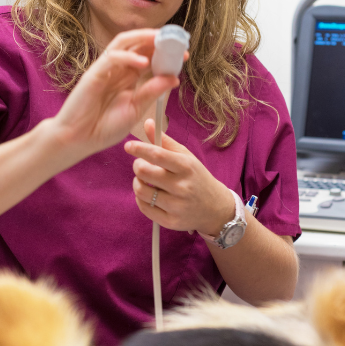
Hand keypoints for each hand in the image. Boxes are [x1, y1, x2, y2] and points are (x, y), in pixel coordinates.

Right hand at [53, 29, 180, 153]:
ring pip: (123, 43)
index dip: (166, 52)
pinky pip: (112, 58)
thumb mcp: (136, 109)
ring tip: (162, 40)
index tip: (184, 54)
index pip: (148, 56)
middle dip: (158, 40)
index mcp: (128, 77)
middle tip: (177, 41)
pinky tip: (144, 62)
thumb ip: (152, 92)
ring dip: (143, 38)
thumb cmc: (104, 127)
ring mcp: (105, 69)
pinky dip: (128, 57)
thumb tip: (174, 78)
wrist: (79, 140)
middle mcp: (118, 69)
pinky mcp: (94, 74)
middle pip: (138, 44)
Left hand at [124, 118, 233, 234]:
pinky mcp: (170, 221)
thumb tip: (147, 123)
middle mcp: (182, 186)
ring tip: (145, 181)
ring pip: (141, 191)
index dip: (139, 149)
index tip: (129, 146)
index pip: (157, 155)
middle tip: (141, 165)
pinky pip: (144, 208)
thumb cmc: (197, 178)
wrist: (215, 208)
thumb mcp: (186, 157)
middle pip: (145, 172)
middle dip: (137, 166)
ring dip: (137, 183)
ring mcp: (176, 206)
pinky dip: (141, 199)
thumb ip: (165, 142)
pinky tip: (149, 195)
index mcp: (186, 166)